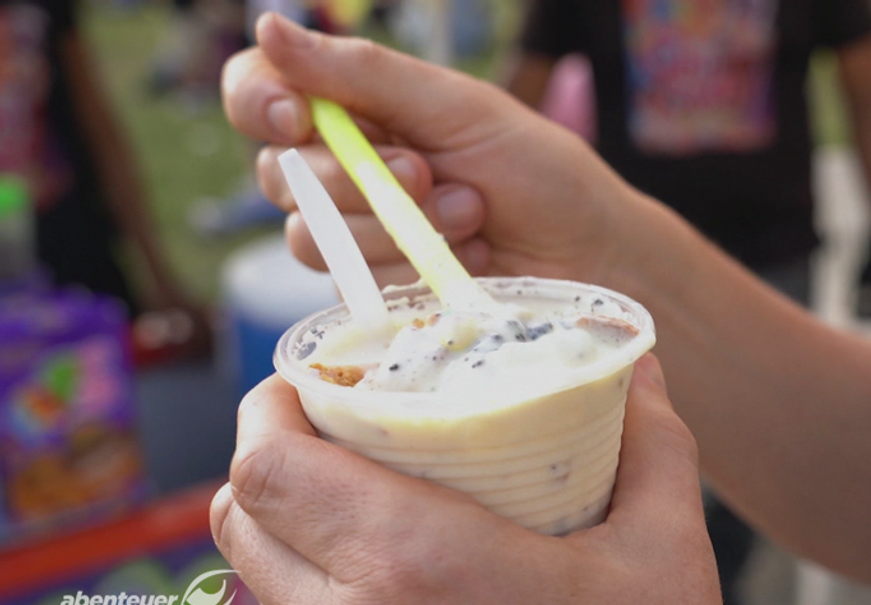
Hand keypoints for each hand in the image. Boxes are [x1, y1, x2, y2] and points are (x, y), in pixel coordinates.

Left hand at [211, 356, 734, 604]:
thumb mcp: (663, 549)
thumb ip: (650, 443)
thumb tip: (643, 371)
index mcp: (414, 564)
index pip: (267, 466)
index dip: (269, 407)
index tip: (309, 382)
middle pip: (241, 514)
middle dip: (275, 455)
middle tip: (338, 427)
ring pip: (258, 575)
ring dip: (290, 521)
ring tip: (363, 495)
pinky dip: (312, 583)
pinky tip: (384, 571)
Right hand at [222, 13, 642, 287]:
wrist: (592, 256)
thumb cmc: (538, 172)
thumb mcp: (457, 108)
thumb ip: (363, 74)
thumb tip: (267, 24)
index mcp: (360, 110)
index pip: (261, 92)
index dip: (259, 101)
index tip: (296, 118)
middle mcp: (347, 170)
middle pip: (276, 174)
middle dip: (352, 178)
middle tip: (428, 171)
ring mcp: (360, 235)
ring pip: (309, 236)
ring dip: (393, 225)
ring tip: (470, 214)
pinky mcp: (379, 292)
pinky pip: (350, 283)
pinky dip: (411, 266)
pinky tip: (466, 256)